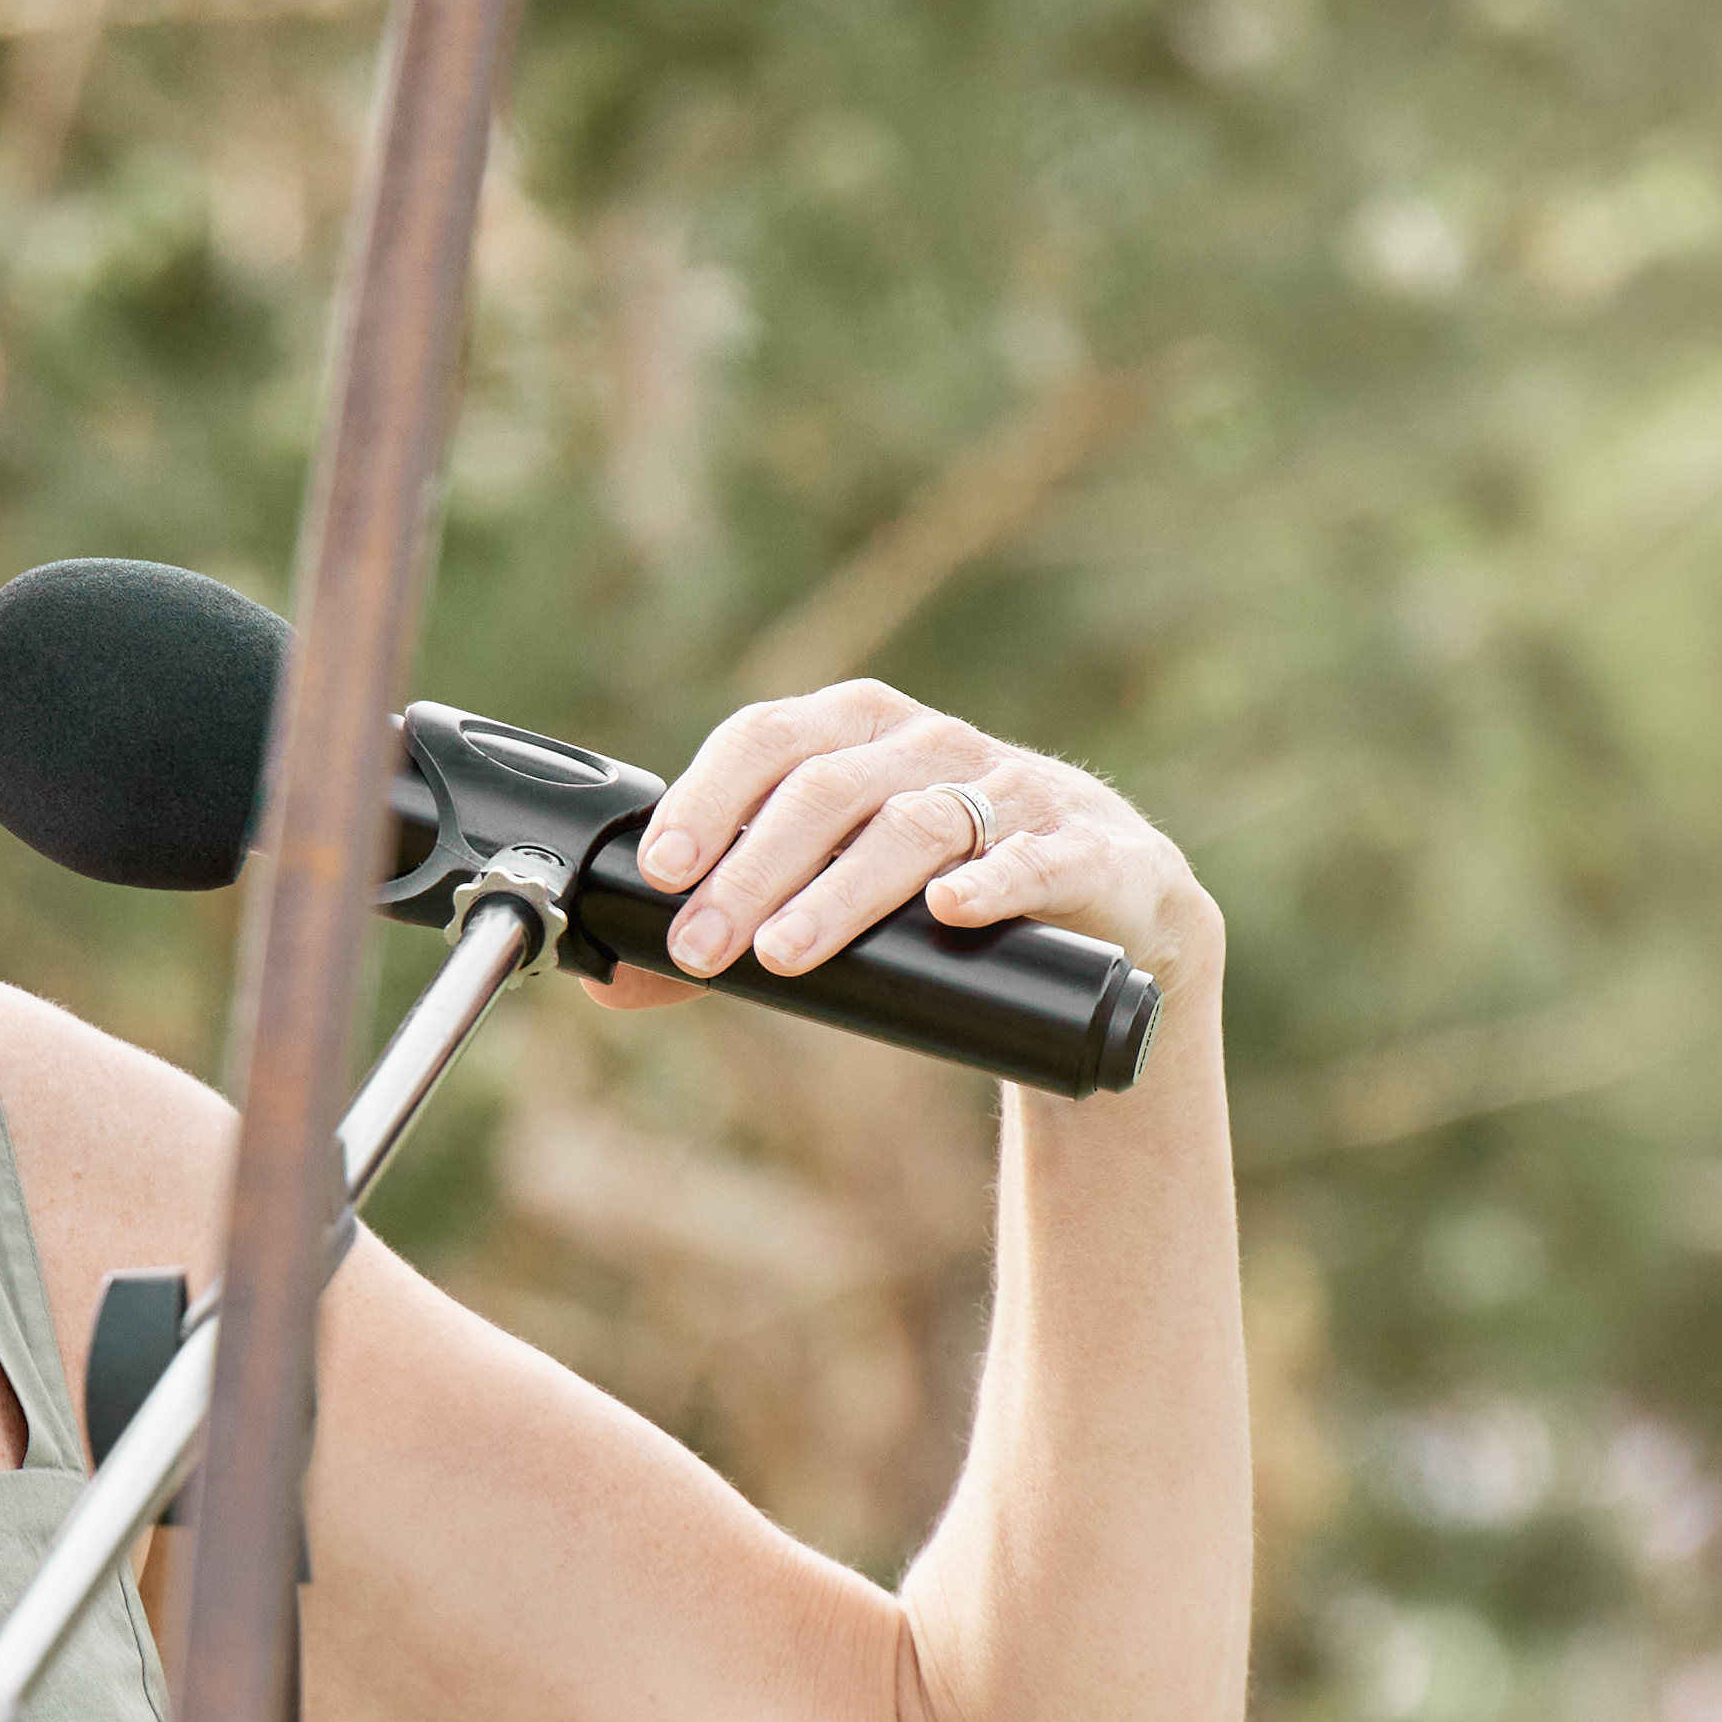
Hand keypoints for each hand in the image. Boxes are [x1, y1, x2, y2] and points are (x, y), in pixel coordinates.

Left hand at [614, 679, 1218, 1030]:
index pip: (769, 739)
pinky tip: (948, 910)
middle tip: (702, 946)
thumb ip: (737, 933)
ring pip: (916, 825)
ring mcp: (1018, 792)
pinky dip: (994, 880)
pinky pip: (1038, 857)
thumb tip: (613, 986)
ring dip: (840, 891)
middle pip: (828, 790)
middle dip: (752, 871)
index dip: (709, 797)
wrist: (1109, 925)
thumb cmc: (945, 904)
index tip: (660, 868)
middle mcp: (935, 746)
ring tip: (785, 953)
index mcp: (863, 735)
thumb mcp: (838, 902)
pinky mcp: (1091, 850)